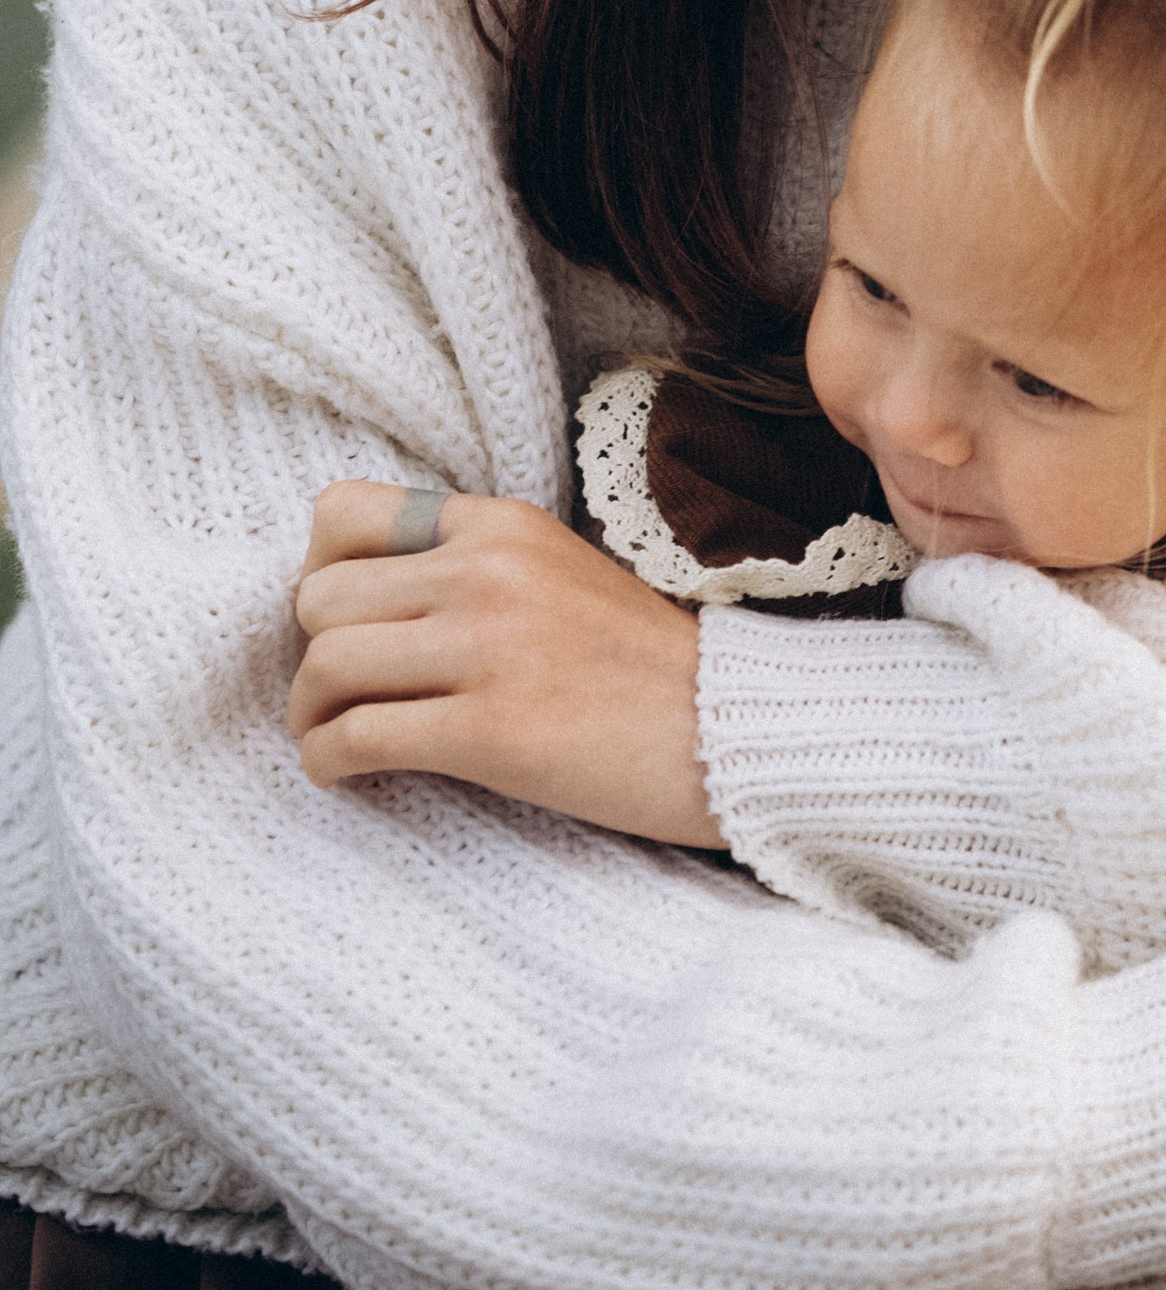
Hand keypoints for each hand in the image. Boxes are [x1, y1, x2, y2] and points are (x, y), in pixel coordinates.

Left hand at [290, 481, 723, 846]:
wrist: (729, 729)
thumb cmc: (640, 665)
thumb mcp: (557, 572)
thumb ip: (472, 568)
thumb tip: (365, 603)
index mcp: (500, 524)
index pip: (344, 513)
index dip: (319, 570)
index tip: (344, 620)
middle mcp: (486, 571)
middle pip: (319, 598)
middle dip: (312, 655)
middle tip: (340, 695)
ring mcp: (488, 647)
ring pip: (325, 666)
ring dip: (311, 715)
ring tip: (338, 738)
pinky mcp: (488, 729)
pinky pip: (355, 739)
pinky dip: (329, 764)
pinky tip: (350, 777)